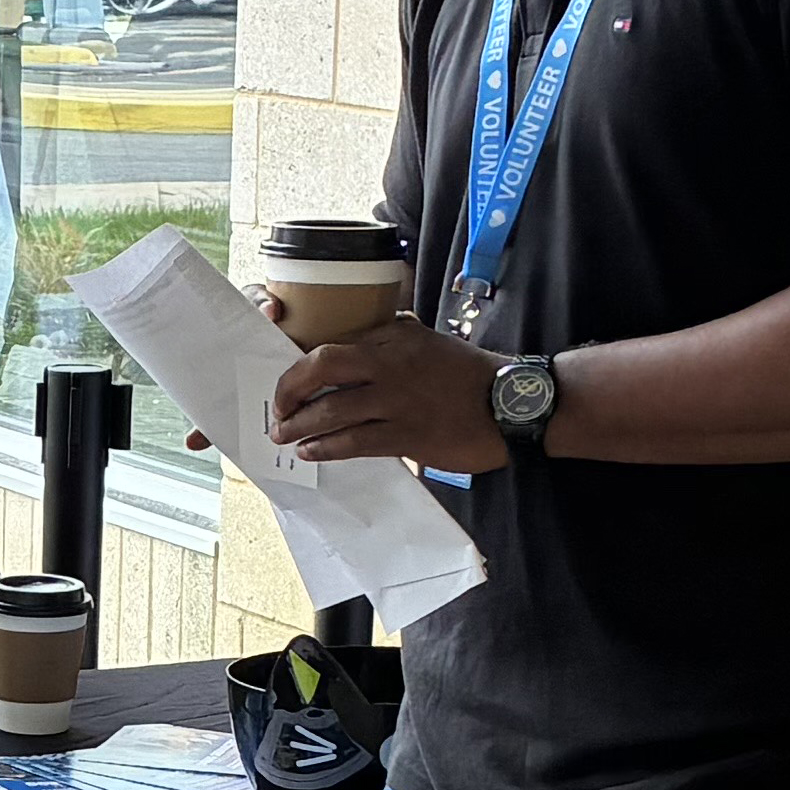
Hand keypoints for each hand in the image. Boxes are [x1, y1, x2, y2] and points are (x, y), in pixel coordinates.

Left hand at [271, 315, 508, 474]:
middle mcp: (392, 363)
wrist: (512, 405)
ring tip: (283, 435)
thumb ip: (390, 341)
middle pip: (323, 366)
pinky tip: (311, 452)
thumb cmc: (467, 375)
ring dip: (300, 425)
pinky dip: (326, 448)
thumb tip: (351, 348)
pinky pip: (354, 442)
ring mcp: (399, 400)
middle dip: (289, 388)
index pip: (334, 343)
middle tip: (277, 407)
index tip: (286, 380)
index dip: (300, 363)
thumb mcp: (427, 343)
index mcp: (395, 337)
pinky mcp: (408, 435)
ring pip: (333, 410)